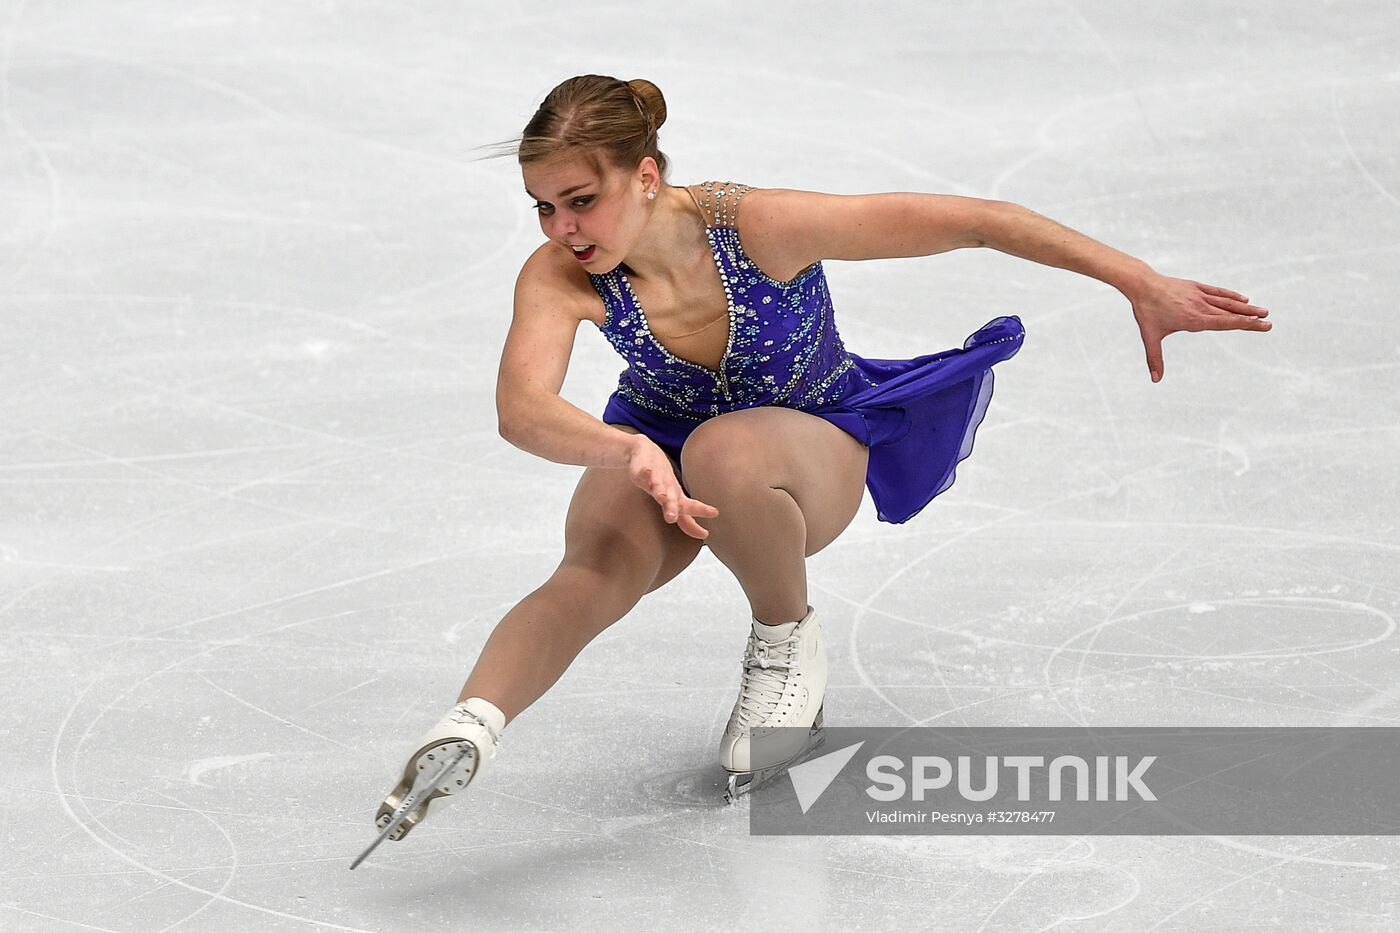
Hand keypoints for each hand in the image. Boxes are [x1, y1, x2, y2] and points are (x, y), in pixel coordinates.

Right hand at [625, 436, 718, 539]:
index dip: (699, 511)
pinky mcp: (641, 468)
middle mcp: (668, 485)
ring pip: (658, 484)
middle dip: (673, 507)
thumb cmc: (662, 478)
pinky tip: (647, 473)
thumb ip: (686, 519)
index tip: (709, 523)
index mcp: (676, 494)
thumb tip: (704, 536)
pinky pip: (643, 470)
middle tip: (672, 518)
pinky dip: (645, 472)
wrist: (644, 451)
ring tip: (661, 496)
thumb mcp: (675, 499)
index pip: (688, 506)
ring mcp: (655, 476)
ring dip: (660, 490)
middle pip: (672, 497)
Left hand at [1127, 272, 1271, 382]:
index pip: (1223, 323)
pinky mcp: (1196, 287)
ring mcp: (1199, 295)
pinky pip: (1218, 292)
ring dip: (1245, 308)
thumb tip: (1155, 380)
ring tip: (1263, 312)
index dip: (1242, 324)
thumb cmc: (1146, 312)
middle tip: (1269, 323)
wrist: (1142, 284)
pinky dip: (1231, 296)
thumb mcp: (1150, 337)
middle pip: (1230, 314)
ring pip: (1227, 302)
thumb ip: (1154, 358)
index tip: (1259, 324)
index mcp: (1193, 319)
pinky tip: (1243, 300)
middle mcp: (1200, 306)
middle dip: (1250, 319)